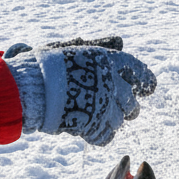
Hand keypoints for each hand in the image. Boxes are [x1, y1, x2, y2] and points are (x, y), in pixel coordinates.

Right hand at [5, 44, 156, 146]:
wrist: (30, 87)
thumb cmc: (47, 65)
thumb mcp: (75, 49)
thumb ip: (99, 49)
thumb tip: (120, 42)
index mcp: (108, 61)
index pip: (138, 71)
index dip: (145, 81)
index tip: (148, 88)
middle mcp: (112, 84)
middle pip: (131, 102)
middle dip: (127, 106)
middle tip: (120, 109)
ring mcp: (104, 107)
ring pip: (119, 121)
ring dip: (110, 121)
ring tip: (96, 118)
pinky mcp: (93, 126)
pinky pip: (106, 137)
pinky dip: (99, 136)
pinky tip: (89, 131)